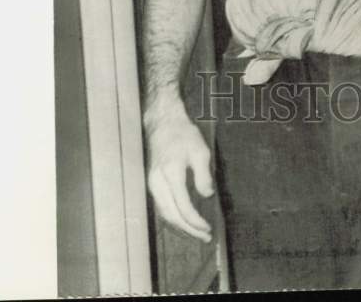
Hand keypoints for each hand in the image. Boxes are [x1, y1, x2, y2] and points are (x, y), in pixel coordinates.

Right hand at [145, 101, 213, 242]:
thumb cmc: (183, 134)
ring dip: (181, 227)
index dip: (196, 221)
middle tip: (205, 237)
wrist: (162, 123)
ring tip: (197, 234)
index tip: (209, 228)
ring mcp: (152, 184)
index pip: (183, 206)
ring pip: (164, 214)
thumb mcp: (200, 150)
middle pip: (172, 215)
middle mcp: (157, 183)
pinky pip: (161, 207)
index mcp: (170, 173)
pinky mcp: (152, 184)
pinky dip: (173, 218)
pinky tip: (184, 222)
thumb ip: (203, 175)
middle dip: (189, 230)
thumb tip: (207, 196)